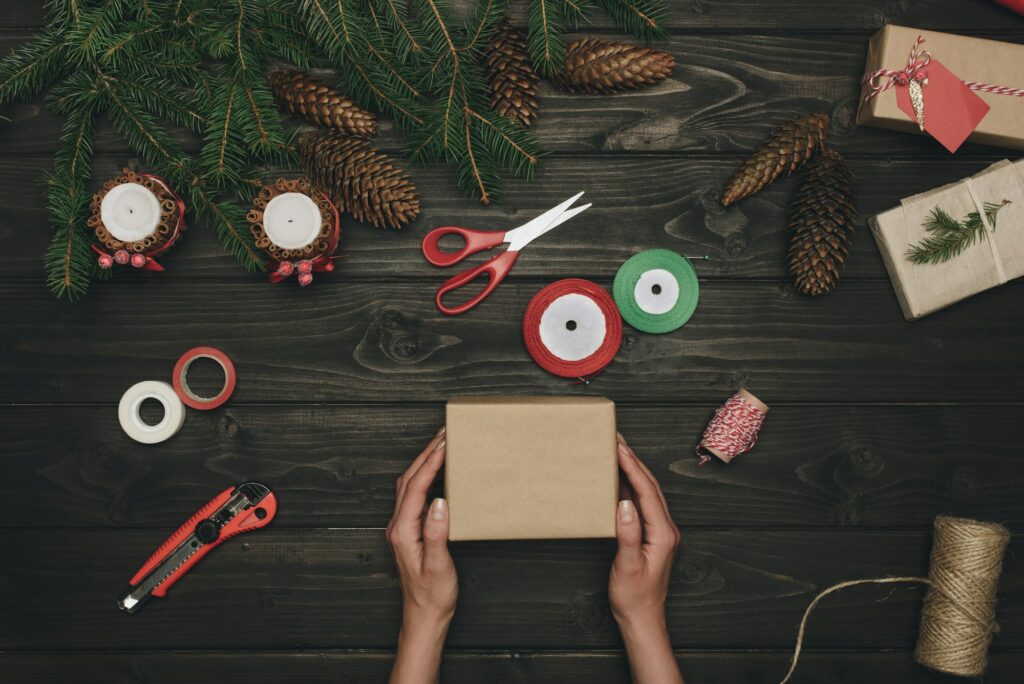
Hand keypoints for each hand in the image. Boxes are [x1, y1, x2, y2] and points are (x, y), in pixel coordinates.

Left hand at [387, 428, 455, 683]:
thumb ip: (437, 533)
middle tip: (445, 433)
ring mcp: (402, 528)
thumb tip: (440, 502)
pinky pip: (414, 495)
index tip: (446, 442)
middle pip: (409, 480)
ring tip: (442, 445)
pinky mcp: (409, 531)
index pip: (416, 487)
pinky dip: (425, 477)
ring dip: (424, 462)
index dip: (431, 462)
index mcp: (403, 531)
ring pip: (409, 485)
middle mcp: (398, 526)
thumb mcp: (438, 566)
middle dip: (427, 453)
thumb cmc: (432, 596)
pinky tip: (438, 474)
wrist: (424, 617)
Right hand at [611, 433, 683, 683]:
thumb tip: (623, 504)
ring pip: (648, 492)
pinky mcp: (652, 536)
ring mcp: (660, 532)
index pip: (647, 491)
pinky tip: (620, 480)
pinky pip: (643, 503)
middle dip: (633, 460)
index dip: (632, 466)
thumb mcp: (627, 566)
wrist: (643, 619)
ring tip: (617, 451)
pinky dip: (632, 486)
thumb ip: (627, 534)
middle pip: (650, 485)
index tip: (618, 447)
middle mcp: (666, 529)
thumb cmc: (634, 597)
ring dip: (633, 470)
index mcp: (662, 533)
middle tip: (615, 439)